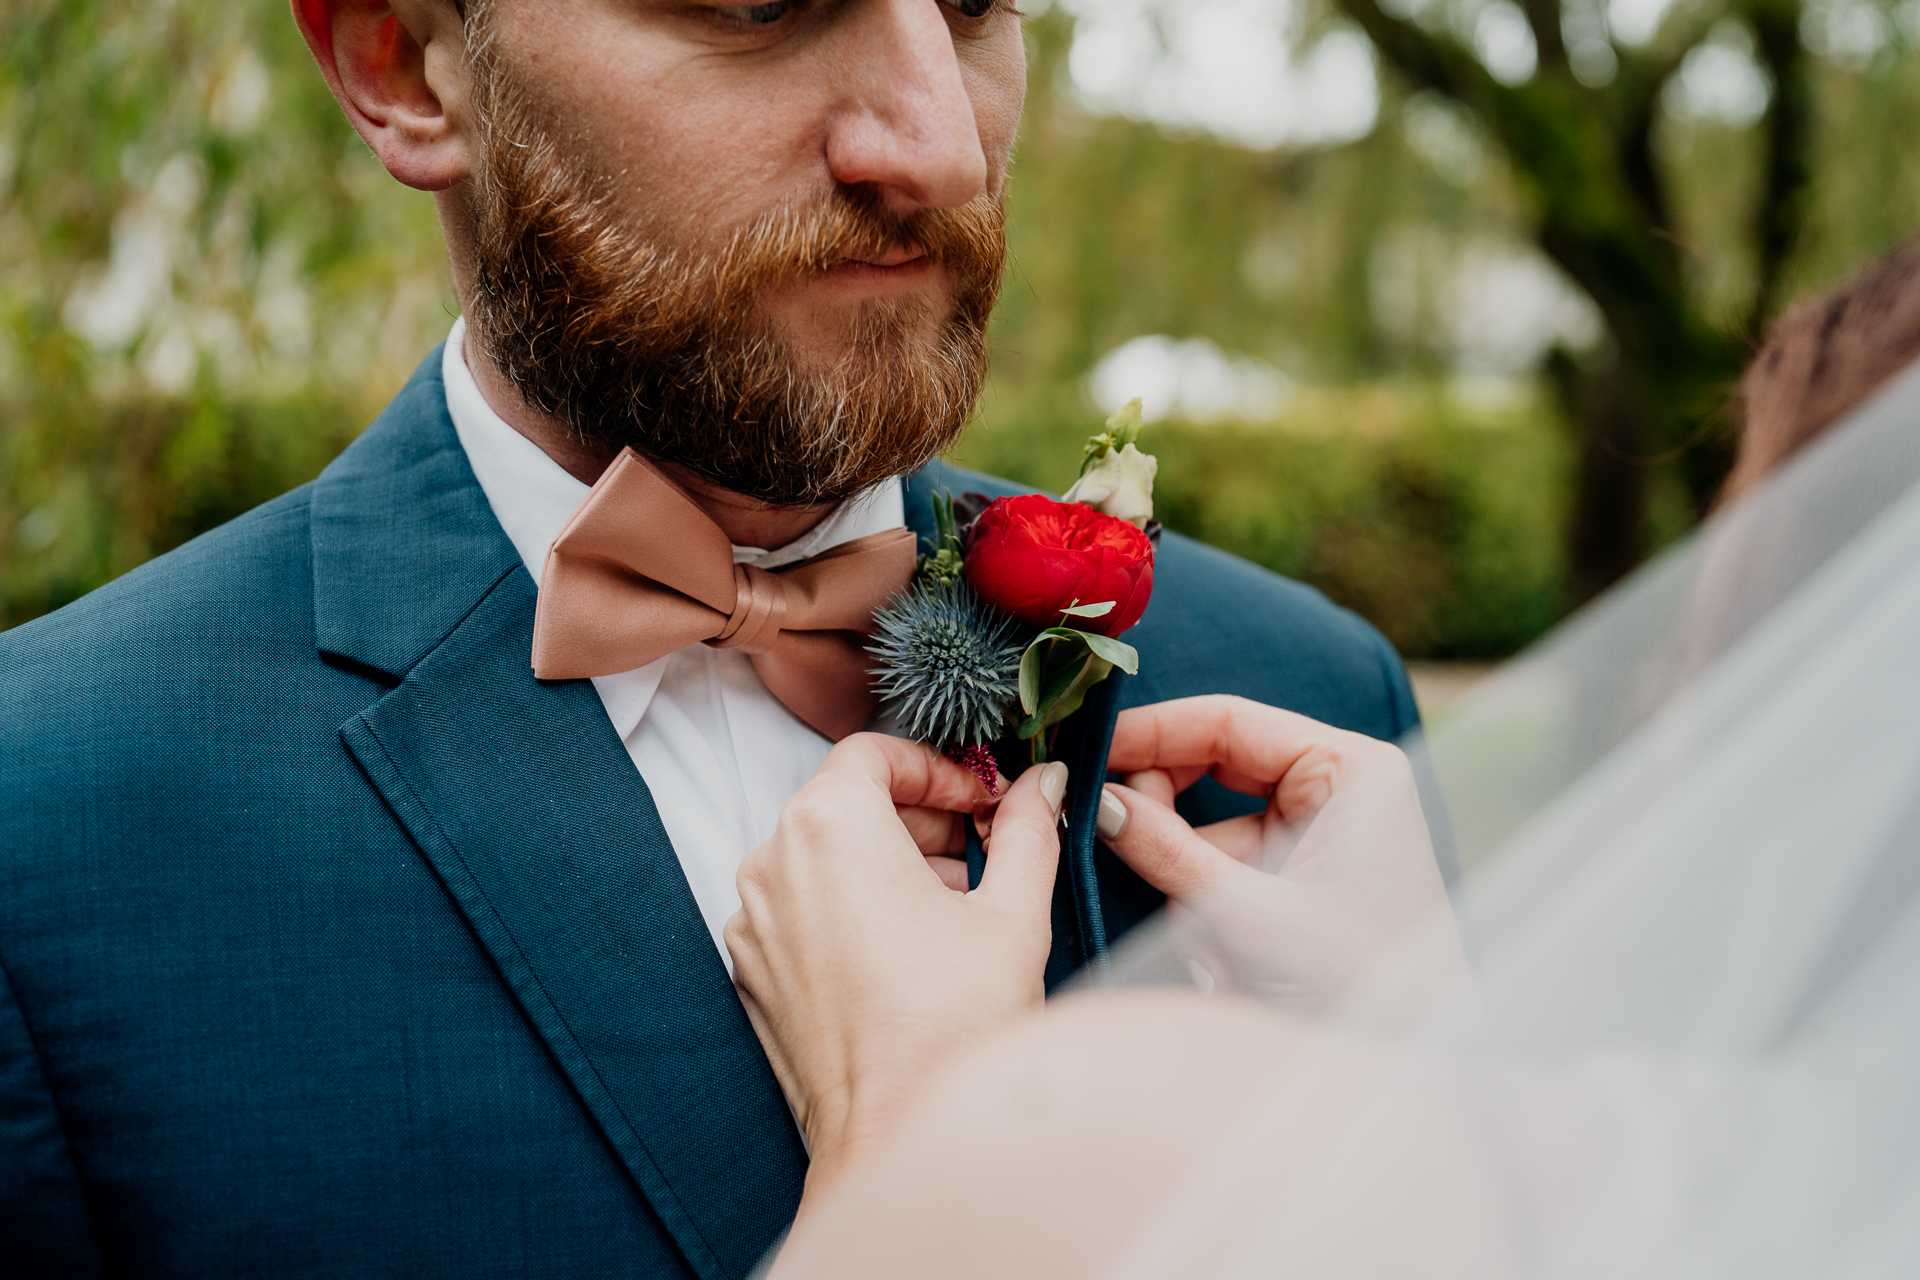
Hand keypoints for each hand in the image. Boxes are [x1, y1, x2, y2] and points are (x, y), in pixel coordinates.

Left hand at [725, 735, 1066, 1197]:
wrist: (895, 1135)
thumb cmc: (952, 1027)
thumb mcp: (1012, 910)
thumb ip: (1028, 826)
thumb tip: (1044, 781)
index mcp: (828, 825)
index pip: (874, 752)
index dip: (938, 767)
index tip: (983, 800)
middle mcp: (772, 862)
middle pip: (846, 801)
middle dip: (920, 816)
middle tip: (984, 848)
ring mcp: (754, 920)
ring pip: (823, 855)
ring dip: (888, 861)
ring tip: (955, 906)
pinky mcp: (752, 970)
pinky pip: (802, 908)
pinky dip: (852, 906)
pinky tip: (911, 949)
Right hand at [1099, 696, 1457, 1010]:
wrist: (1412, 1066)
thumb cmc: (1357, 983)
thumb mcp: (1249, 916)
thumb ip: (1168, 852)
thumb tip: (1098, 802)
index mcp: (1349, 768)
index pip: (1228, 722)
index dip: (1152, 732)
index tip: (1088, 751)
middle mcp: (1336, 788)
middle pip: (1213, 765)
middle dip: (1165, 812)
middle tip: (1110, 832)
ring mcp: (1318, 834)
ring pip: (1210, 827)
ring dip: (1187, 880)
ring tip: (1209, 949)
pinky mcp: (1301, 878)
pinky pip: (1225, 869)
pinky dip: (1205, 908)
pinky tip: (1223, 963)